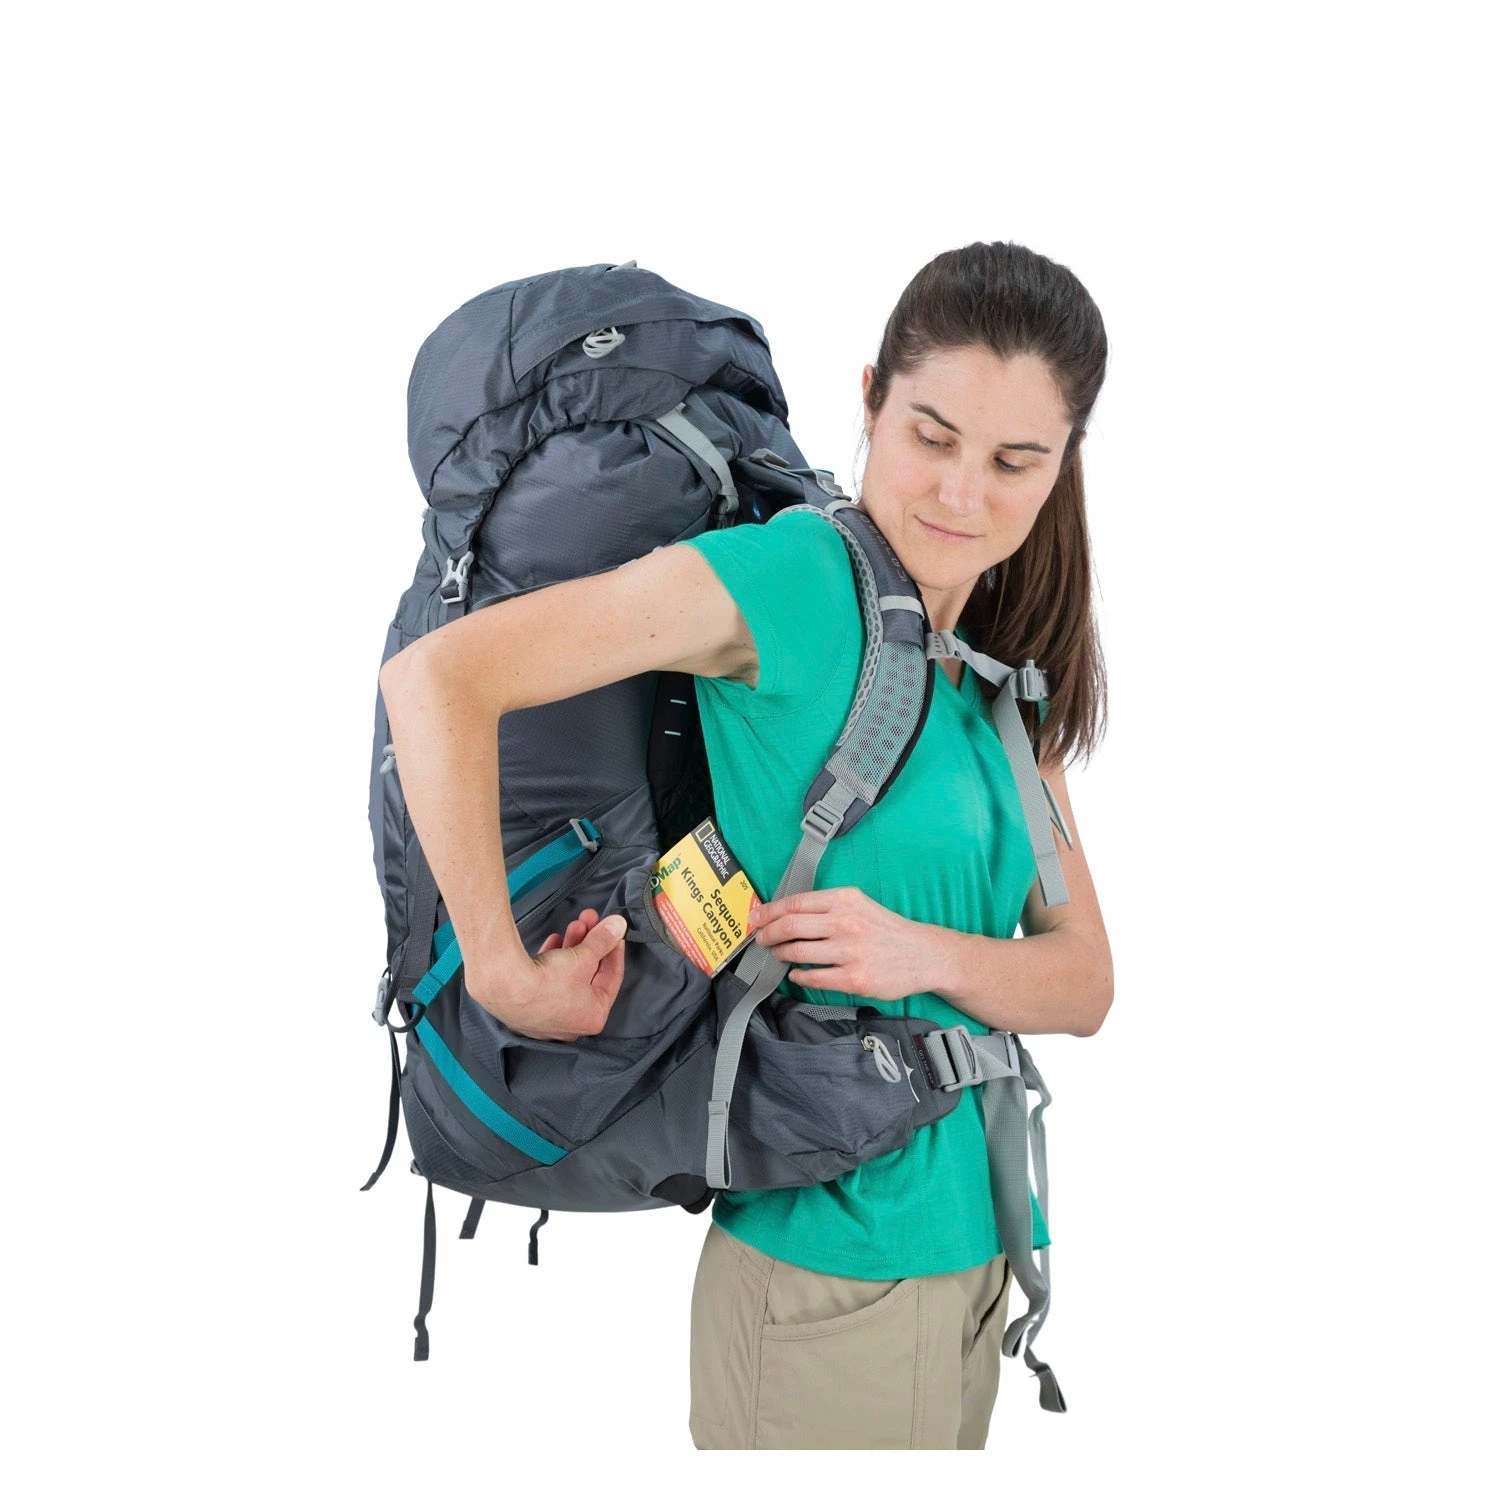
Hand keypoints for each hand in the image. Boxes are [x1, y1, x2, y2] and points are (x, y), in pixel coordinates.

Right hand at [470, 907, 628, 1041]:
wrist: (503, 986)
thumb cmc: (549, 981)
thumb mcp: (584, 956)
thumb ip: (604, 940)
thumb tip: (619, 926)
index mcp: (593, 1017)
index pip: (612, 978)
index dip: (614, 950)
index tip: (615, 932)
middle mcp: (571, 1024)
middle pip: (588, 975)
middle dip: (590, 944)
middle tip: (590, 921)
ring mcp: (546, 1018)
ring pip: (568, 977)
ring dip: (573, 948)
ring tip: (574, 924)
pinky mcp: (526, 1008)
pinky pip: (547, 982)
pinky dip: (553, 960)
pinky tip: (553, 941)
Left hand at [749, 887, 925, 1001]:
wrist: (923, 955)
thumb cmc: (887, 931)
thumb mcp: (860, 905)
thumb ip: (828, 907)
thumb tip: (787, 913)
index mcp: (845, 900)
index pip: (795, 903)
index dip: (769, 911)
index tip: (756, 918)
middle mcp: (846, 922)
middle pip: (790, 925)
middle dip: (768, 934)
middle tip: (762, 939)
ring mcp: (849, 951)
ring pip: (797, 951)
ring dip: (781, 954)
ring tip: (780, 954)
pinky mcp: (854, 978)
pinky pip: (813, 977)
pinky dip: (798, 975)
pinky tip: (797, 973)